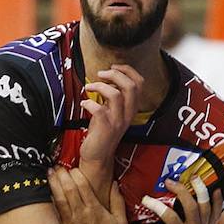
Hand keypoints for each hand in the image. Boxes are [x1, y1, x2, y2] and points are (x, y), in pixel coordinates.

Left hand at [49, 166, 128, 223]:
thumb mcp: (121, 223)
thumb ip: (118, 202)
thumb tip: (115, 185)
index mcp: (94, 210)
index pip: (82, 186)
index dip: (76, 174)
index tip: (74, 168)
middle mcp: (80, 213)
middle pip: (68, 189)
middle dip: (62, 175)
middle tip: (58, 166)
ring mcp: (70, 221)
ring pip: (59, 198)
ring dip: (53, 184)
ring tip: (50, 173)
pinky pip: (56, 210)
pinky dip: (51, 199)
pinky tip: (47, 191)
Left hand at [79, 66, 142, 194]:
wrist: (97, 156)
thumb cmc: (102, 132)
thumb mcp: (111, 111)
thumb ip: (113, 96)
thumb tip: (108, 78)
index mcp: (131, 108)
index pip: (140, 83)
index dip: (128, 71)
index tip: (113, 67)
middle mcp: (128, 114)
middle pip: (131, 86)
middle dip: (115, 74)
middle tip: (100, 74)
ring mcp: (118, 122)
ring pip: (116, 95)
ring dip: (100, 86)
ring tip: (89, 87)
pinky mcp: (106, 129)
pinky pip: (99, 110)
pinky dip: (89, 102)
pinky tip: (84, 103)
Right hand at [146, 176, 223, 223]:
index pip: (171, 218)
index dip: (158, 206)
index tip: (146, 199)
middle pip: (192, 206)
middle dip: (181, 191)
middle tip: (168, 181)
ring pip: (206, 206)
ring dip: (201, 190)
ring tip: (193, 177)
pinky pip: (216, 213)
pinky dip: (218, 201)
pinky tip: (216, 189)